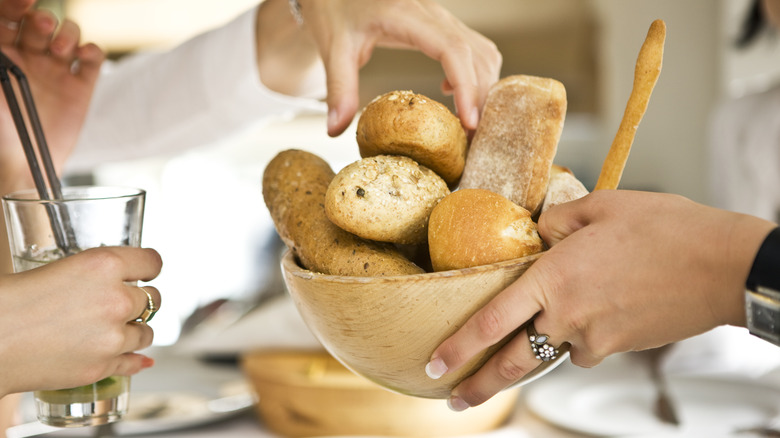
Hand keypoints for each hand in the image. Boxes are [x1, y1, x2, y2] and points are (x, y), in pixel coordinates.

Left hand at [0, 1, 103, 190]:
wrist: (23, 162)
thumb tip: (2, 25)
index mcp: (0, 54)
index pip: (8, 16)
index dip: (14, 5)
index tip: (22, 2)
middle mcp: (28, 57)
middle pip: (38, 21)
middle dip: (40, 18)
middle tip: (40, 24)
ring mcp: (55, 70)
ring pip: (67, 34)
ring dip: (66, 33)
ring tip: (60, 48)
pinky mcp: (80, 86)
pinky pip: (91, 57)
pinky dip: (91, 51)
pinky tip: (82, 56)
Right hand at [0, 247, 161, 396]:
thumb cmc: (12, 300)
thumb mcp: (61, 268)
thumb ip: (97, 274)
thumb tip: (123, 281)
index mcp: (104, 265)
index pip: (153, 262)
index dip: (150, 268)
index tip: (147, 272)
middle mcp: (116, 299)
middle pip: (153, 299)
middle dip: (139, 300)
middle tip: (122, 303)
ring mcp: (112, 336)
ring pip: (147, 332)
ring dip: (136, 330)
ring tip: (115, 329)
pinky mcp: (102, 365)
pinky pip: (134, 362)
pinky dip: (134, 359)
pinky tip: (138, 358)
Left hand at [258, 0, 501, 136]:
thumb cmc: (334, 10)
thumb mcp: (334, 48)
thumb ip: (339, 88)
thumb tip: (335, 131)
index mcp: (408, 16)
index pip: (453, 50)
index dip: (467, 87)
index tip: (469, 123)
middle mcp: (433, 14)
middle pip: (476, 54)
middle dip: (480, 97)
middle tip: (472, 137)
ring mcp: (441, 18)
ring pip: (481, 51)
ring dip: (482, 87)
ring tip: (468, 123)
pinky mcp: (441, 25)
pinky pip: (472, 48)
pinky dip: (474, 75)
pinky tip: (450, 94)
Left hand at [426, 190, 776, 409]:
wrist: (723, 266)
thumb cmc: (664, 228)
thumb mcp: (601, 206)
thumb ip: (557, 221)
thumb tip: (538, 233)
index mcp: (553, 277)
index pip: (490, 320)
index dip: (457, 346)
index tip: (434, 363)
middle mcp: (566, 315)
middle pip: (510, 362)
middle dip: (477, 386)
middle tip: (454, 399)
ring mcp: (593, 338)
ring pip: (549, 352)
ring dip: (527, 360)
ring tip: (509, 366)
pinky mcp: (618, 349)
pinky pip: (583, 349)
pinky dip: (577, 338)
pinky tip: (592, 315)